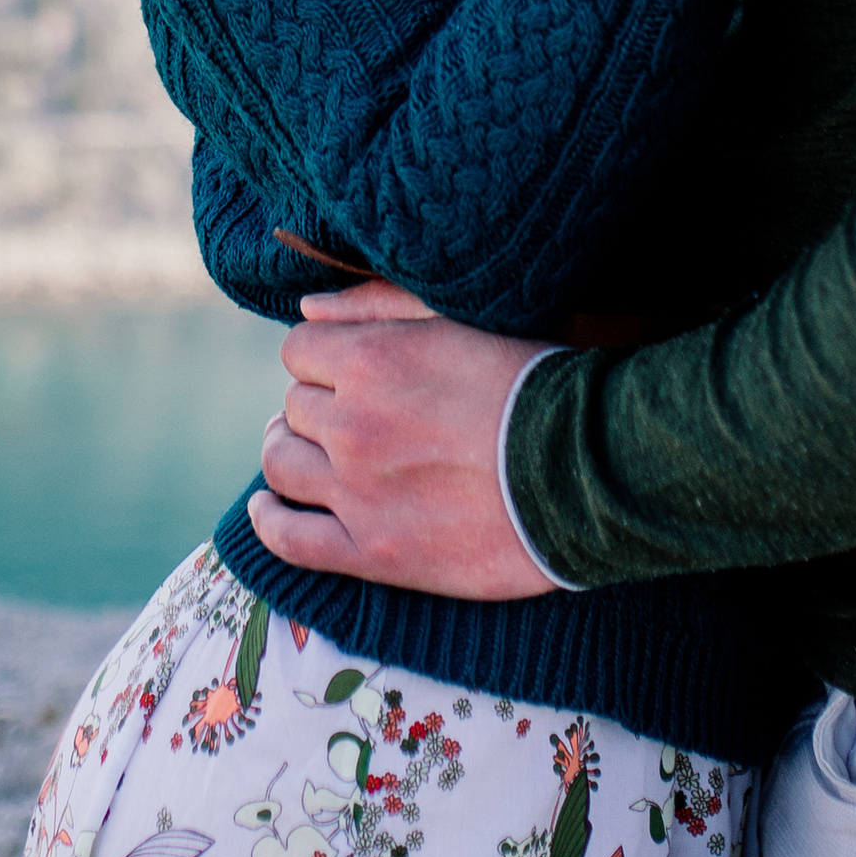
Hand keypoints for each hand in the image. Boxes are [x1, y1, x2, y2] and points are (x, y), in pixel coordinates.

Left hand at [246, 280, 557, 598]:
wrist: (586, 471)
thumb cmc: (532, 381)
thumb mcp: (457, 317)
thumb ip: (376, 305)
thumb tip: (305, 310)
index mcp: (369, 359)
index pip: (300, 351)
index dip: (322, 359)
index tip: (345, 372)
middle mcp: (352, 422)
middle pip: (294, 406)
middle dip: (314, 406)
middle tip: (340, 416)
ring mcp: (357, 491)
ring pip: (281, 462)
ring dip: (287, 452)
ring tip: (304, 454)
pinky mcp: (375, 551)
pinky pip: (290, 540)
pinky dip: (270, 521)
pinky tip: (270, 509)